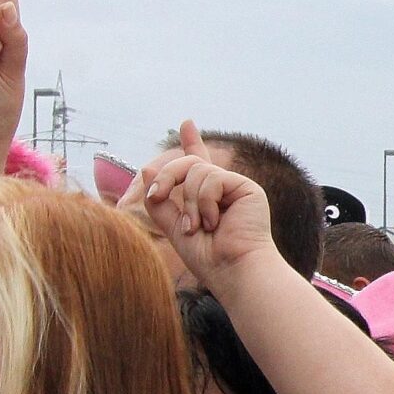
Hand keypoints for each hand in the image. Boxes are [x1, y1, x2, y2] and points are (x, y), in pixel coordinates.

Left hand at [139, 120, 277, 286]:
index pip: (198, 163)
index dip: (192, 142)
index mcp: (207, 197)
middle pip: (187, 163)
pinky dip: (203, 202)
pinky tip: (214, 222)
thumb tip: (147, 169)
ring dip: (188, 202)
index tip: (187, 123)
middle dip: (168, 179)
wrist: (233, 270)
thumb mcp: (173, 228)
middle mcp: (223, 188)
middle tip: (159, 201)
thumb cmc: (208, 258)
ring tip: (198, 227)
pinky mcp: (246, 187)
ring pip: (196, 171)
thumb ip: (160, 201)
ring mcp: (235, 186)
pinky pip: (211, 179)